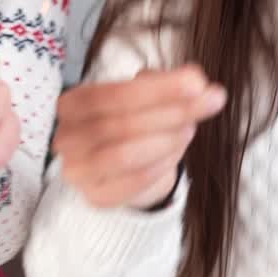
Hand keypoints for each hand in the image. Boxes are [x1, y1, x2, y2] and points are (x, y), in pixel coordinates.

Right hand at [55, 64, 226, 208]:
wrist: (126, 168)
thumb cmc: (132, 123)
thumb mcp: (144, 96)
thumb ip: (163, 84)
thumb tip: (195, 79)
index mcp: (73, 104)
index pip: (113, 94)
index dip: (157, 89)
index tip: (197, 81)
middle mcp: (68, 137)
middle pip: (121, 124)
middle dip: (171, 111)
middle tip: (210, 101)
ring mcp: (78, 170)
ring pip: (124, 155)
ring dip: (166, 139)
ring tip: (190, 128)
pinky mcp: (96, 197)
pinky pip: (132, 183)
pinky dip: (160, 165)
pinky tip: (176, 151)